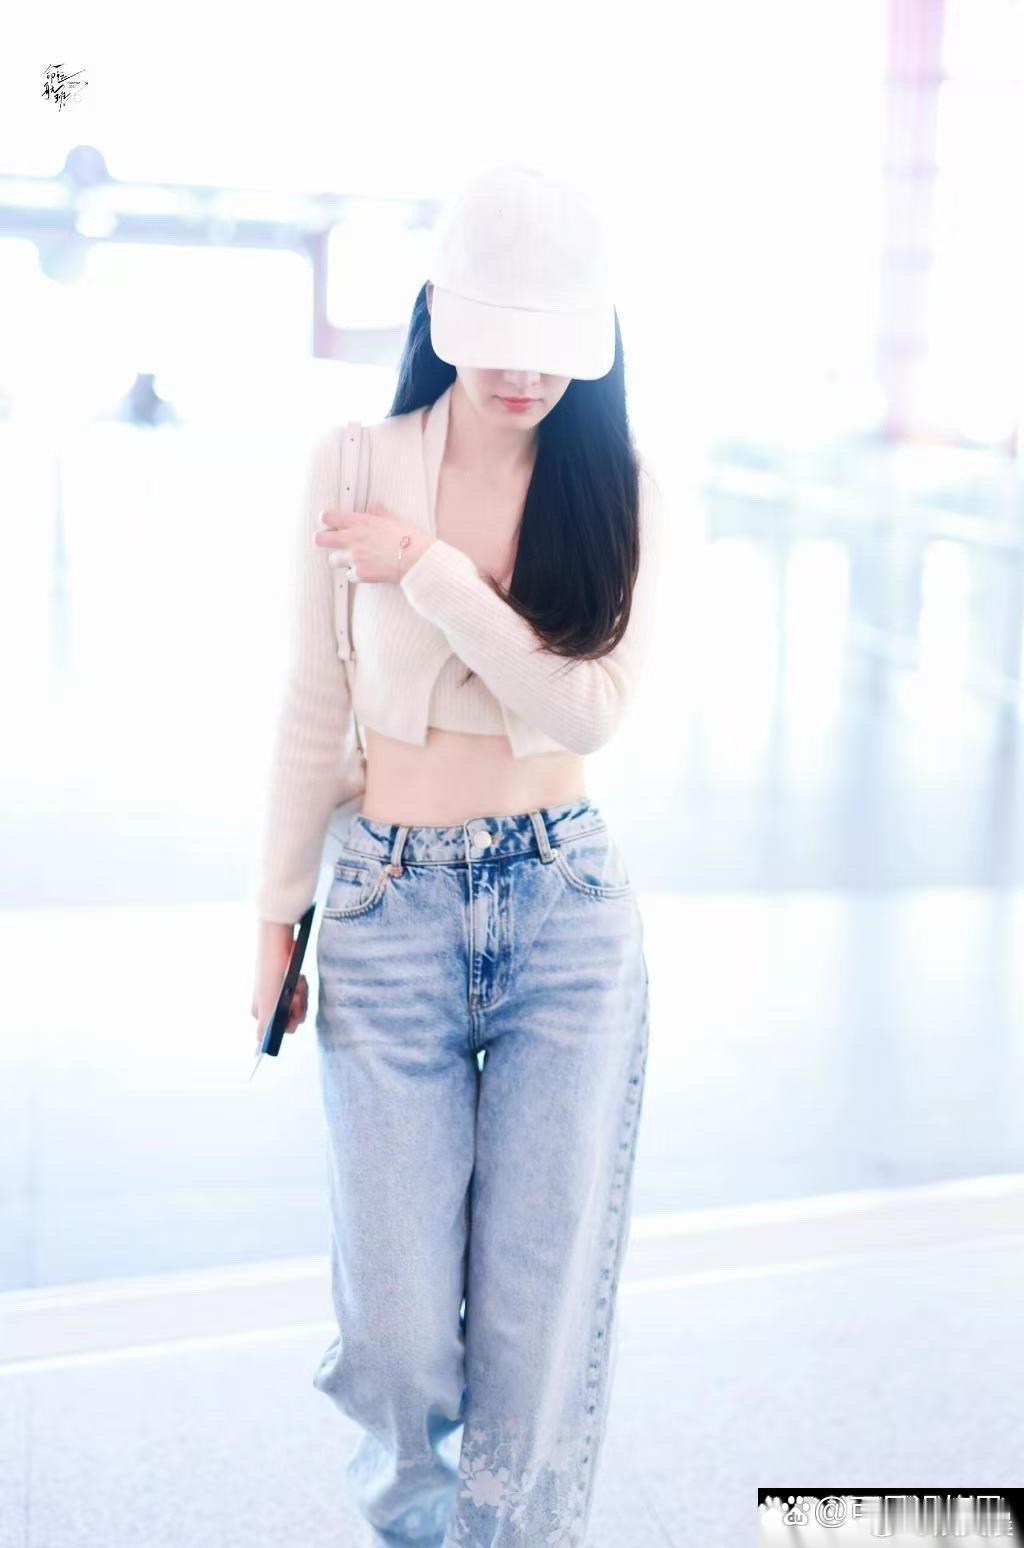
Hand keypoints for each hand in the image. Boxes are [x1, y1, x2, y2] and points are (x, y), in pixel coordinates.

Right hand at [251, 920, 307, 1054]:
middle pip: (293, 1020)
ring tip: (297, 981)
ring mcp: (280, 994)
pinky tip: (299, 977)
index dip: (287, 1024)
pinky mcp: (289, 984)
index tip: (290, 1008)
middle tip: (295, 992)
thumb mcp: (268, 1000)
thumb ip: (265, 1025)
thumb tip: (259, 1049)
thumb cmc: (271, 970)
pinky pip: (302, 994)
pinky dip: (303, 987)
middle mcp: (269, 1006)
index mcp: (260, 1012)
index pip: (277, 1032)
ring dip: (301, 995)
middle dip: (298, 1007)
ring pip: (300, 1007)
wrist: (279, 940)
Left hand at [313, 502, 433, 582]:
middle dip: (323, 539)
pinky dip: (356, 574)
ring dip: (340, 559)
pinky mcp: (360, 574)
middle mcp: (352, 539)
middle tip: (331, 541)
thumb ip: (379, 513)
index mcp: (359, 522)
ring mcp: (354, 558)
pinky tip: (366, 570)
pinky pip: (349, 575)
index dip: (326, 519)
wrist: (417, 559)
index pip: (327, 517)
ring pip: (332, 559)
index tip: (331, 522)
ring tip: (353, 558)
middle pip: (319, 539)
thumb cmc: (408, 537)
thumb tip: (374, 506)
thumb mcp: (393, 520)